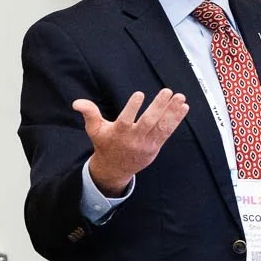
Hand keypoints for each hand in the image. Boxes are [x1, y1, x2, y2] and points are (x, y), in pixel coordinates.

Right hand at [74, 89, 189, 196]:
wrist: (115, 169)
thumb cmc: (105, 144)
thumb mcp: (94, 129)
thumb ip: (89, 114)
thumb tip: (77, 102)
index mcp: (119, 133)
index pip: (126, 119)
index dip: (132, 108)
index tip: (139, 94)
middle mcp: (134, 139)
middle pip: (148, 122)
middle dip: (159, 107)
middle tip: (167, 91)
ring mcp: (147, 143)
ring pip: (161, 126)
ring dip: (172, 111)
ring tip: (180, 97)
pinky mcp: (156, 146)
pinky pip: (168, 132)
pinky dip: (177, 120)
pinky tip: (183, 107)